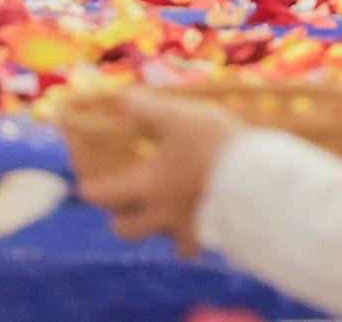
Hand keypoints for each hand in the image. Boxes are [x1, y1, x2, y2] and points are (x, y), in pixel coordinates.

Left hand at [78, 89, 241, 257]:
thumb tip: (120, 97)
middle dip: (122, 222)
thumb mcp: (176, 115)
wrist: (257, 178)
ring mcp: (189, 230)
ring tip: (171, 216)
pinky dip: (199, 236)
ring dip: (163, 232)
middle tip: (127, 207)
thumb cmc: (211, 144)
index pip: (104, 195)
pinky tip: (206, 221)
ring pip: (168, 245)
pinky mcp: (216, 235)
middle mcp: (162, 214)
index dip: (91, 191)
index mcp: (147, 186)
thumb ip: (145, 107)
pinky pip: (201, 245)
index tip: (84, 188)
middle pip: (127, 232)